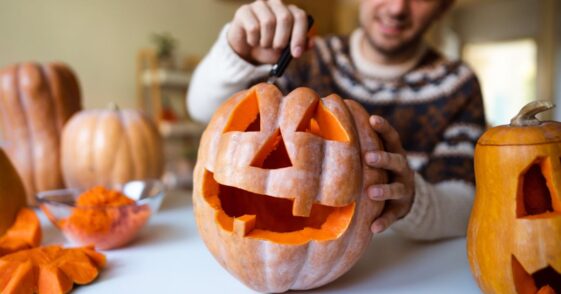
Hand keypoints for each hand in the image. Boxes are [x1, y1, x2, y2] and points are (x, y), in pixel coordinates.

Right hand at [227, 0, 309, 64]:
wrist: (246, 51)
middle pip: (285, 17)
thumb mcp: (286, 51)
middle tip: (277, 49)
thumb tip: (311, 43)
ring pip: (268, 22)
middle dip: (282, 39)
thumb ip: (300, 47)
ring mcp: (260, 5)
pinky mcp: (244, 11)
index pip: (300, 17)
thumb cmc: (269, 49)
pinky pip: (253, 27)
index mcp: (290, 12)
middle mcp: (276, 4)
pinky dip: (254, 41)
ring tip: (264, 45)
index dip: (299, 36)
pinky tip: (252, 42)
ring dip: (266, 41)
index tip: (296, 54)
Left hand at [366, 115, 414, 233]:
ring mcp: (404, 190)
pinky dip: (384, 221)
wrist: (406, 198)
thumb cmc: (380, 172)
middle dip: (383, 158)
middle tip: (368, 157)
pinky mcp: (401, 209)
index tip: (372, 118)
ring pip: (396, 189)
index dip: (384, 128)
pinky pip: (392, 215)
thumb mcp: (376, 159)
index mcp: (395, 154)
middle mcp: (402, 170)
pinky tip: (374, 228)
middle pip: (396, 161)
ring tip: (371, 192)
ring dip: (384, 190)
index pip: (392, 137)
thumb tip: (324, 130)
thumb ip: (361, 148)